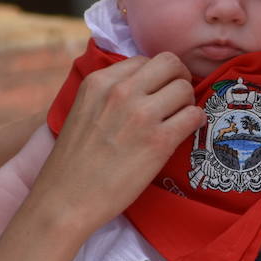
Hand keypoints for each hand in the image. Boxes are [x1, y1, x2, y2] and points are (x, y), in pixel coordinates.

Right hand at [32, 53, 202, 231]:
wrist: (65, 200)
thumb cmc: (73, 162)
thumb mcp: (83, 110)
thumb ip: (108, 94)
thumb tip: (142, 87)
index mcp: (98, 82)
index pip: (143, 60)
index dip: (156, 76)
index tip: (157, 91)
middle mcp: (120, 91)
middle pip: (170, 63)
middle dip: (179, 78)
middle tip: (176, 99)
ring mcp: (141, 115)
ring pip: (185, 88)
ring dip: (187, 102)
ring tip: (178, 119)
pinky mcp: (159, 141)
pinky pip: (193, 116)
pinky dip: (195, 122)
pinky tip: (186, 132)